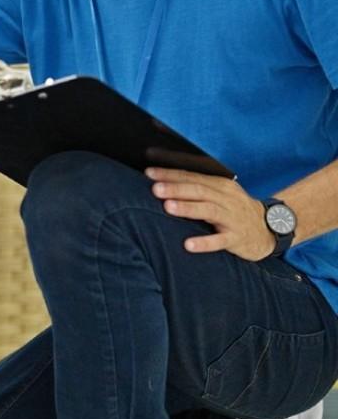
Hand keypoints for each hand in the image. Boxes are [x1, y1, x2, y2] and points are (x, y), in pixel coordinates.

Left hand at [145, 168, 274, 260]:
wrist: (269, 229)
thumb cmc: (234, 210)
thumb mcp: (220, 194)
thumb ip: (197, 188)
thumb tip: (163, 181)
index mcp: (221, 185)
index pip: (193, 177)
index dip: (171, 175)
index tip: (149, 173)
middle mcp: (227, 199)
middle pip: (200, 191)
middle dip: (176, 188)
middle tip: (155, 189)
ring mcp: (233, 218)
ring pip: (209, 210)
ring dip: (188, 208)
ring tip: (168, 207)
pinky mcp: (237, 238)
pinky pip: (220, 240)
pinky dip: (205, 242)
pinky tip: (188, 244)